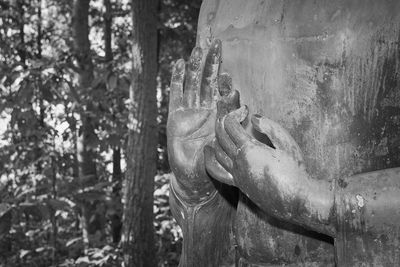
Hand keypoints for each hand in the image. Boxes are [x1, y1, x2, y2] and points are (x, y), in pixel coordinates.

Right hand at [167, 40, 238, 202]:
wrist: (193, 176)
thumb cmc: (212, 163)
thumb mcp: (224, 145)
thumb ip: (231, 127)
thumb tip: (244, 109)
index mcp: (220, 115)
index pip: (224, 94)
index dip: (226, 83)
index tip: (229, 77)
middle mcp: (206, 109)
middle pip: (209, 81)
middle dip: (212, 63)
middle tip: (216, 44)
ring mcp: (190, 110)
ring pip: (193, 83)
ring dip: (196, 66)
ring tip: (199, 48)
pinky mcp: (175, 115)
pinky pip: (176, 94)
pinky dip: (177, 79)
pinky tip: (179, 63)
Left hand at [205, 105, 333, 232]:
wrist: (296, 200)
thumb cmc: (296, 171)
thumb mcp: (287, 144)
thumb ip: (271, 128)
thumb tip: (253, 118)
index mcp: (249, 150)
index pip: (230, 125)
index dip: (235, 113)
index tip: (245, 110)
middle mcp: (238, 162)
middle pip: (220, 136)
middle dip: (223, 122)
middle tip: (233, 115)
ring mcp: (236, 174)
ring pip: (216, 152)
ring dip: (217, 137)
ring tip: (224, 128)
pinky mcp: (238, 184)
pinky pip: (216, 171)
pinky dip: (210, 159)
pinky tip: (209, 152)